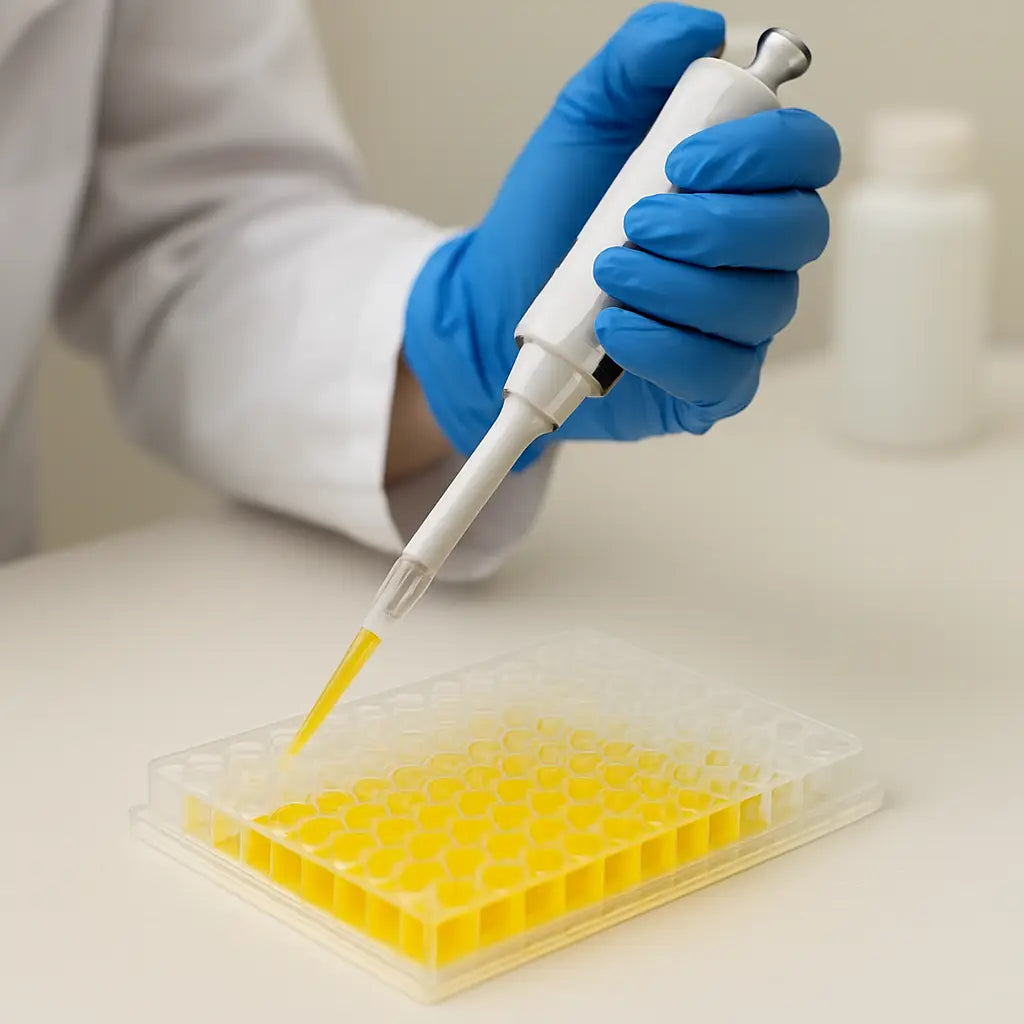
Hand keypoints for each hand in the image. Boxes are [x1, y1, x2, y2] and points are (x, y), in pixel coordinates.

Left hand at [403, 4, 839, 464]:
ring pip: (758, 305)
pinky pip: (720, 373)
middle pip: (796, 232)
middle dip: (714, 225)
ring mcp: (738, 323)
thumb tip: (697, 29)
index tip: (684, 159)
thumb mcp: (582, 122)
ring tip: (609, 273)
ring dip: (679, 286)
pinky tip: (615, 329)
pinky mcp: (709, 385)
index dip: (763, 152)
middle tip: (637, 221)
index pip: (806, 155)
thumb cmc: (547, 216)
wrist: (494, 302)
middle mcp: (755, 252)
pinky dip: (666, 348)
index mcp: (741, 180)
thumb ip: (633, 65)